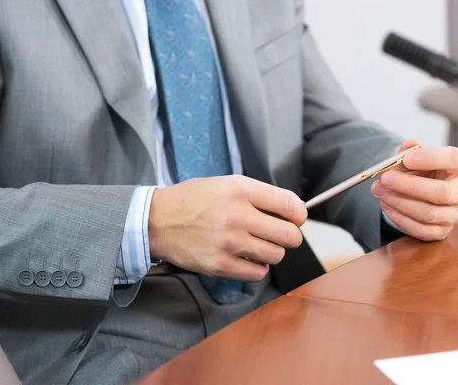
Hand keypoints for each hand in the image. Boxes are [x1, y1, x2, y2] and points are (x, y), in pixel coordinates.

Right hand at [148, 175, 306, 281]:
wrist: (158, 220)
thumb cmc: (194, 199)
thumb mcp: (226, 183)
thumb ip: (258, 194)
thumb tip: (292, 209)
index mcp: (241, 190)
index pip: (290, 205)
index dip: (299, 214)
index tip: (295, 217)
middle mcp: (237, 215)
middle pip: (289, 235)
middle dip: (289, 236)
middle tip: (279, 234)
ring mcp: (229, 242)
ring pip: (276, 256)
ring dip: (272, 252)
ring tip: (258, 245)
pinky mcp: (220, 265)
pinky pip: (257, 274)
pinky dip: (257, 268)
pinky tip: (246, 258)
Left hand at [371, 139, 457, 240]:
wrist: (415, 191)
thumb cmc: (415, 170)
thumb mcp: (410, 156)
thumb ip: (408, 150)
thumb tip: (408, 145)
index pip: (453, 159)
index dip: (430, 158)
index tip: (406, 159)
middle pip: (441, 192)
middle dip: (408, 186)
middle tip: (385, 178)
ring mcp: (454, 214)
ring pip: (429, 214)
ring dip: (399, 202)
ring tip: (379, 191)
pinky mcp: (442, 232)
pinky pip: (421, 230)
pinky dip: (399, 218)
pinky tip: (386, 205)